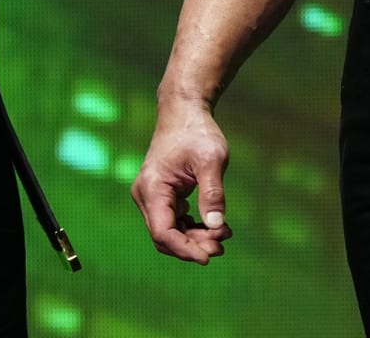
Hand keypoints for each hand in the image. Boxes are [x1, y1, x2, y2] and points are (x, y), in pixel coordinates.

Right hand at [131, 102, 234, 263]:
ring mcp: (151, 197)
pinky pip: (174, 222)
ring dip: (195, 239)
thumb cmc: (197, 132)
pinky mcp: (161, 196)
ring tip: (224, 234)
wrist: (184, 112)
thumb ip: (213, 194)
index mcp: (152, 188)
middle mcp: (145, 195)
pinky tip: (215, 226)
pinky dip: (193, 228)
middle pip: (165, 236)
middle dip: (193, 245)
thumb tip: (216, 226)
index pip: (162, 232)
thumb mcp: (211, 160)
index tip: (208, 256)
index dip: (184, 249)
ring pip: (170, 231)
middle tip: (222, 245)